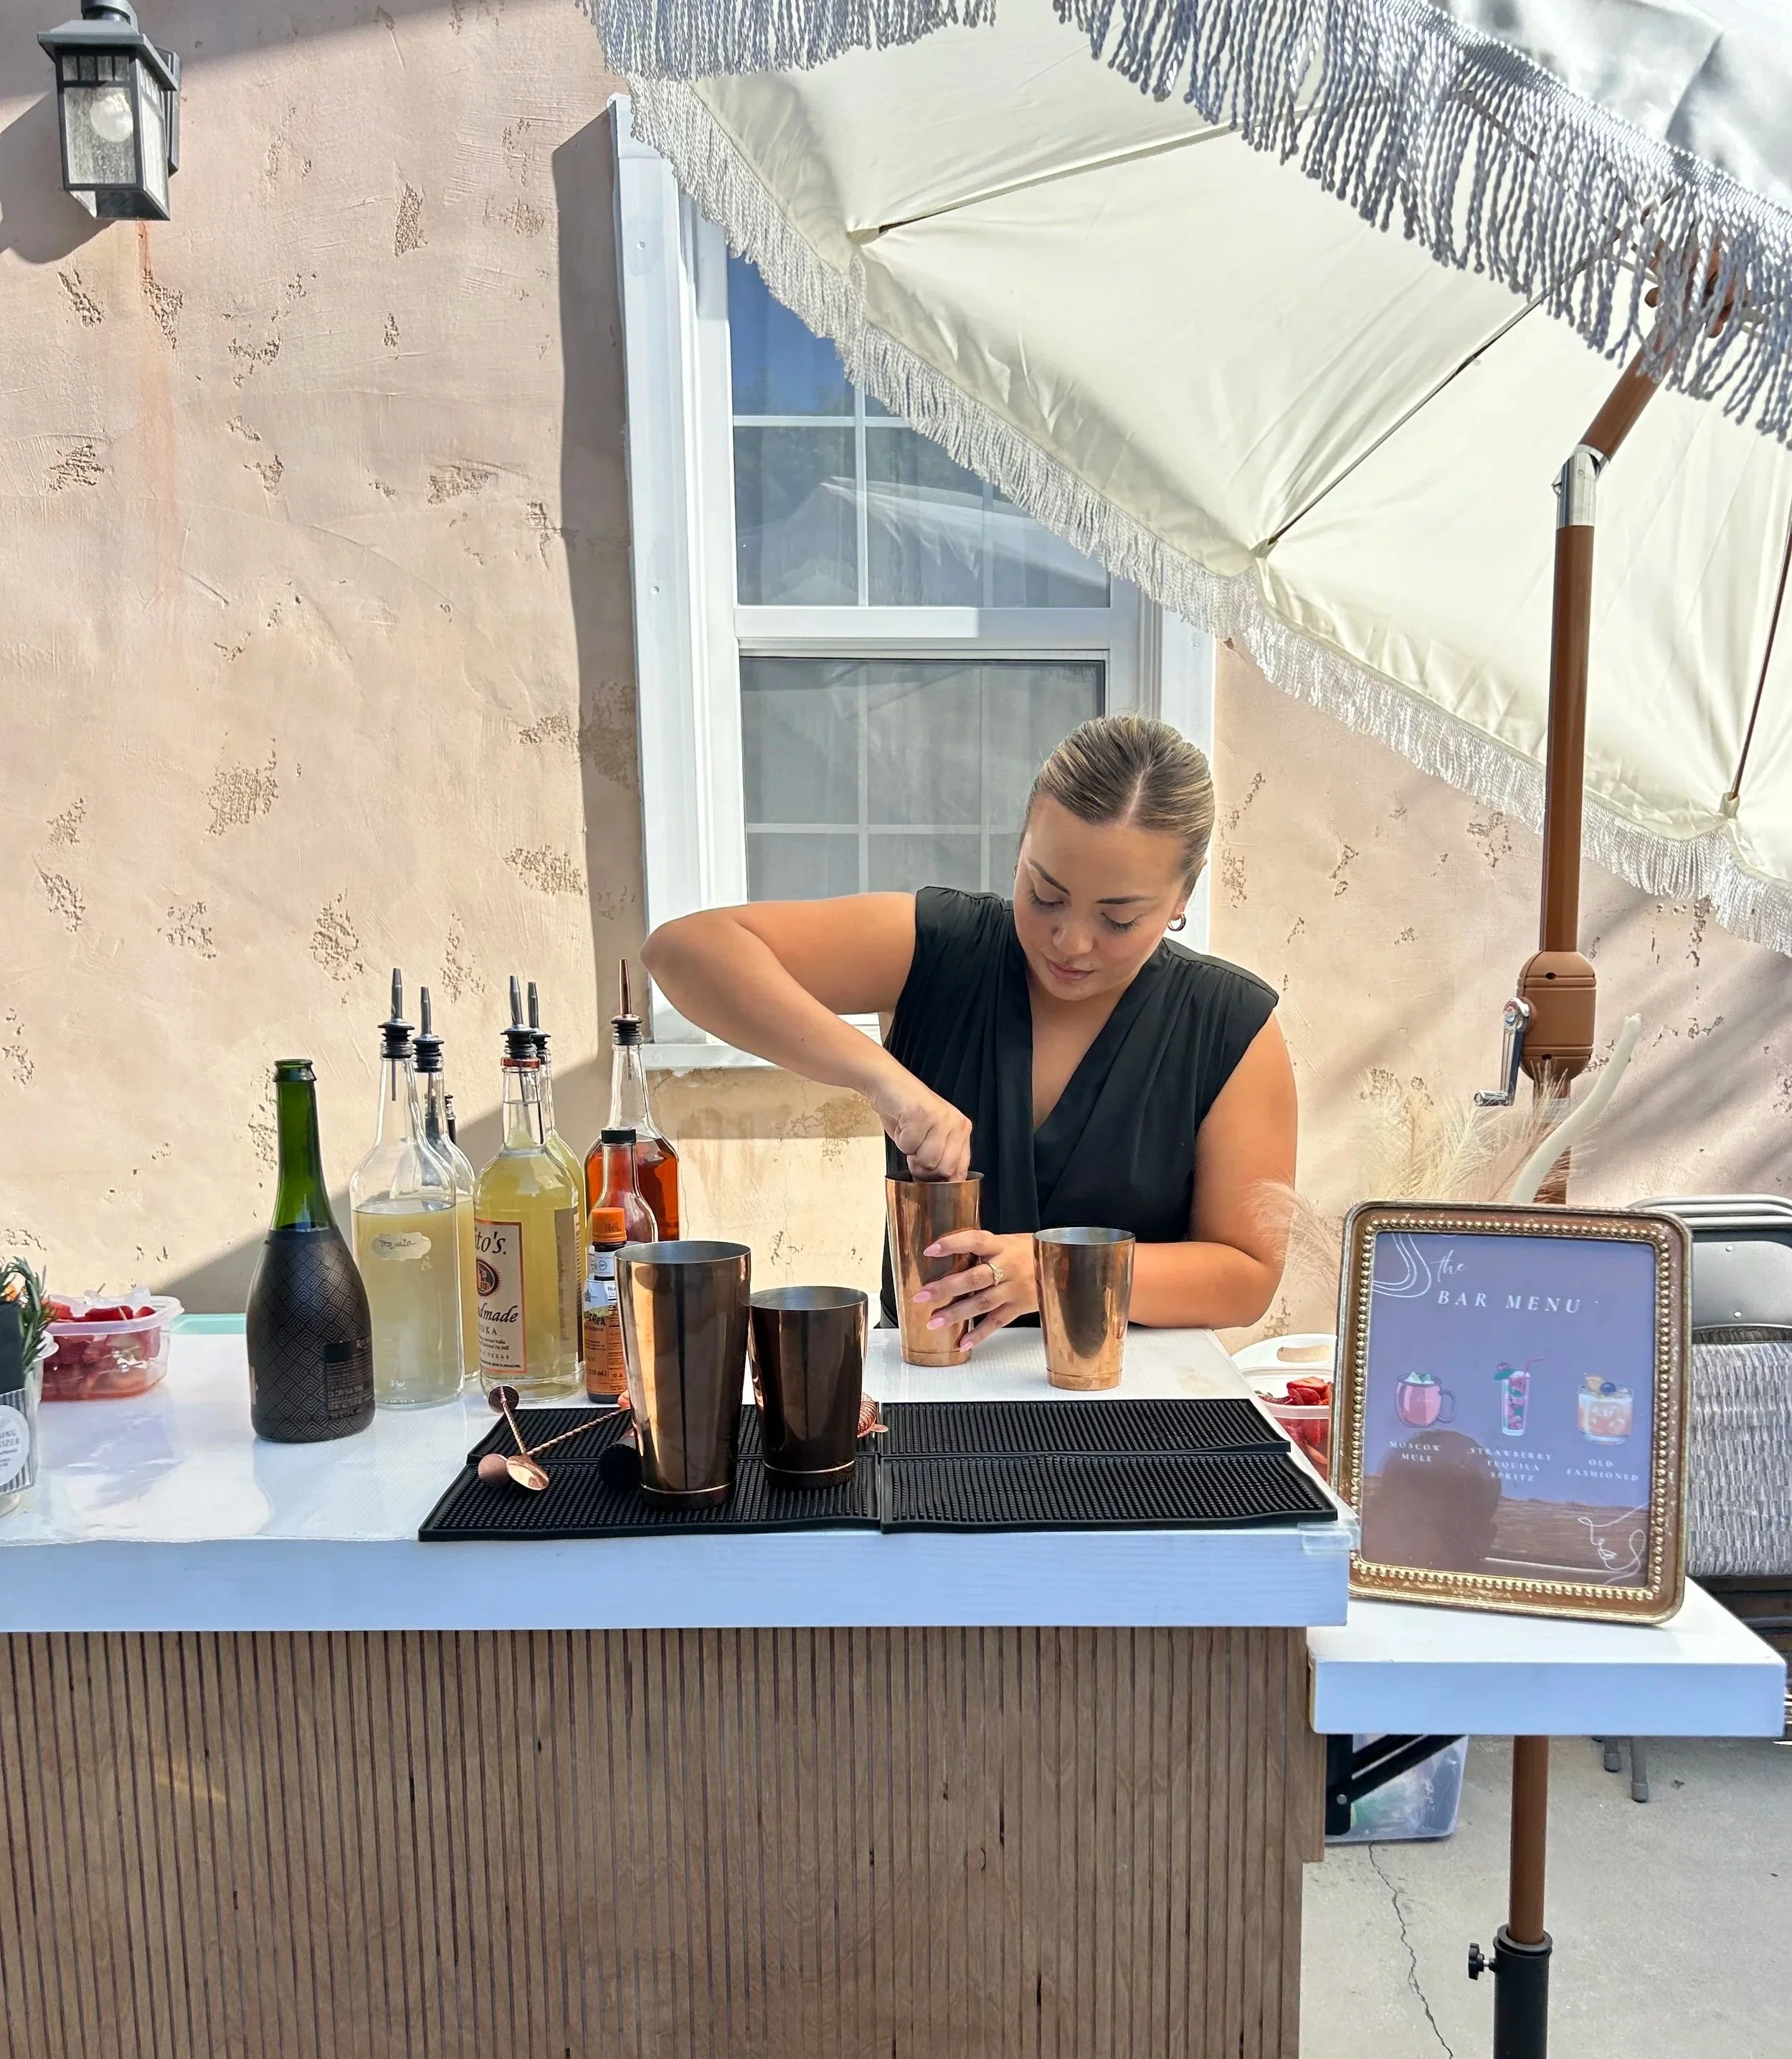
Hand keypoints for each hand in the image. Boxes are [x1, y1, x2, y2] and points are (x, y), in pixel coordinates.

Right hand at [866, 1066, 972, 1180]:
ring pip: (927, 1161)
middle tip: (914, 1148)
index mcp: (962, 1129)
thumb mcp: (931, 1137)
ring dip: (911, 1153)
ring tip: (909, 1134)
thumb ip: (941, 1159)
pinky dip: (901, 1141)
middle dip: (922, 1166)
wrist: (887, 1084)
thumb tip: (941, 1188)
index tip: (928, 1176)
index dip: (941, 1180)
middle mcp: (956, 1123)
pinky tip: (902, 1125)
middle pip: (942, 1170)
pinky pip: (909, 1147)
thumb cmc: (906, 1113)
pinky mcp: (922, 1115)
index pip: (960, 1170)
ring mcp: (940, 1118)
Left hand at [913, 1229, 1037, 1348]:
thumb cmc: (1029, 1251)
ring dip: (956, 1314)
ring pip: (982, 1303)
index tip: (929, 1250)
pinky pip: (997, 1323)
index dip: (952, 1244)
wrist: (1063, 1265)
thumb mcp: (1009, 1241)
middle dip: (946, 1288)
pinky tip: (962, 1343)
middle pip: (974, 1278)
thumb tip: (948, 1254)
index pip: (975, 1240)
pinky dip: (979, 1334)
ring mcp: (1014, 1289)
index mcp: (1002, 1246)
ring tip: (933, 1322)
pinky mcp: (1019, 1308)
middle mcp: (1008, 1267)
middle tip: (922, 1295)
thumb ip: (984, 1249)